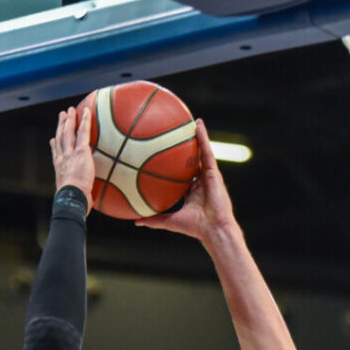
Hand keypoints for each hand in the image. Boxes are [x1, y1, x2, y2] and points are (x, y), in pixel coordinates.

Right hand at [51, 105, 96, 200]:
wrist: (72, 197)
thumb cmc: (74, 202)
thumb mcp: (74, 198)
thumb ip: (80, 196)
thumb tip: (87, 204)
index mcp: (59, 169)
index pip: (56, 154)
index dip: (54, 145)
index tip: (53, 140)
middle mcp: (62, 158)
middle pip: (60, 138)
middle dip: (60, 126)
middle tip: (61, 116)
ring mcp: (70, 153)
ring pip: (68, 132)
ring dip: (69, 119)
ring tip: (70, 110)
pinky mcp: (81, 151)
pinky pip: (83, 132)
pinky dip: (84, 120)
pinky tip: (86, 111)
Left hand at [135, 120, 237, 242]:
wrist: (213, 229)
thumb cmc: (194, 228)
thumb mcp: (169, 222)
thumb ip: (154, 220)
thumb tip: (135, 221)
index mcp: (192, 192)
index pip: (183, 175)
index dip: (176, 165)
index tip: (166, 156)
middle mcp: (201, 181)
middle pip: (193, 160)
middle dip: (188, 148)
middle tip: (178, 134)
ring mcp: (208, 176)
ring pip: (202, 152)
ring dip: (197, 136)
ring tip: (191, 121)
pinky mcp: (214, 172)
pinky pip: (207, 151)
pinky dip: (203, 137)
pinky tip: (198, 124)